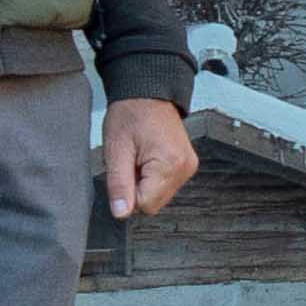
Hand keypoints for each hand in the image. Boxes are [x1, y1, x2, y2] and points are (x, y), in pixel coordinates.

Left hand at [102, 95, 199, 221]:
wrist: (147, 92)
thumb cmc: (131, 114)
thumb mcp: (117, 149)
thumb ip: (119, 184)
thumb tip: (121, 213)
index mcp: (169, 164)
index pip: (145, 205)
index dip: (128, 192)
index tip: (125, 169)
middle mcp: (184, 168)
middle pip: (154, 202)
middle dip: (138, 187)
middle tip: (131, 161)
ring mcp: (188, 166)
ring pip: (160, 195)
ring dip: (145, 182)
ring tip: (140, 156)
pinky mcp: (187, 165)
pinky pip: (166, 184)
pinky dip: (154, 176)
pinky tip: (148, 157)